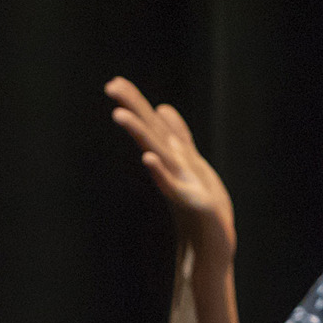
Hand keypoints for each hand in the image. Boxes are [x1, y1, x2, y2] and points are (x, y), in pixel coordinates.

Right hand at [108, 76, 235, 251]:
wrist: (211, 241)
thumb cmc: (200, 203)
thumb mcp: (191, 162)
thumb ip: (177, 136)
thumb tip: (163, 108)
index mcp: (171, 156)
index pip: (151, 124)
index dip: (136, 103)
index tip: (115, 82)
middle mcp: (171, 167)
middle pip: (150, 132)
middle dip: (134, 108)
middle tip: (111, 85)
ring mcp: (178, 183)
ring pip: (157, 154)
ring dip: (140, 134)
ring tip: (120, 115)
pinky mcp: (190, 202)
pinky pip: (171, 186)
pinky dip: (159, 172)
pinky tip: (148, 158)